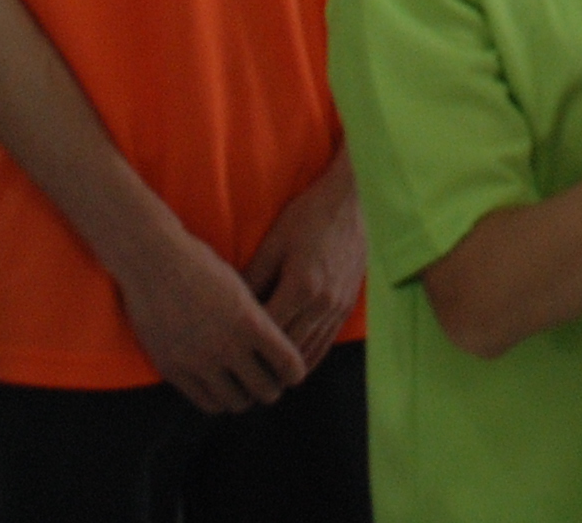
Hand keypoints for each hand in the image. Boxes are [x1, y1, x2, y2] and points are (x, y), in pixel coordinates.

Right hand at [116, 225, 304, 414]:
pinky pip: (205, 402)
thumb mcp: (238, 286)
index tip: (291, 371)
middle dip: (272, 388)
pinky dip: (218, 399)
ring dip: (244, 397)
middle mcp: (226, 345)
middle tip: (268, 381)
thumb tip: (276, 349)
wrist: (151, 258)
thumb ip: (256, 319)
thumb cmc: (199, 264)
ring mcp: (198, 361)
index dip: (294, 372)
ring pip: (236, 402)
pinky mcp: (173, 369)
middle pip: (266, 391)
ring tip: (242, 386)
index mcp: (249, 321)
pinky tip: (218, 387)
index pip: (289, 365)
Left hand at [243, 159, 364, 374]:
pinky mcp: (347, 306)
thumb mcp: (275, 242)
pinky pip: (326, 343)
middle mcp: (323, 303)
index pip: (269, 331)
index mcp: (301, 286)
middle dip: (265, 367)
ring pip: (310, 352)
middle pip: (289, 350)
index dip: (248, 348)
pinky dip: (308, 358)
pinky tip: (291, 365)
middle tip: (241, 378)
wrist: (353, 202)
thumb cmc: (309, 216)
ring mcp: (338, 307)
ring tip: (263, 379)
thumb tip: (232, 305)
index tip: (228, 356)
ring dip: (287, 369)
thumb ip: (254, 276)